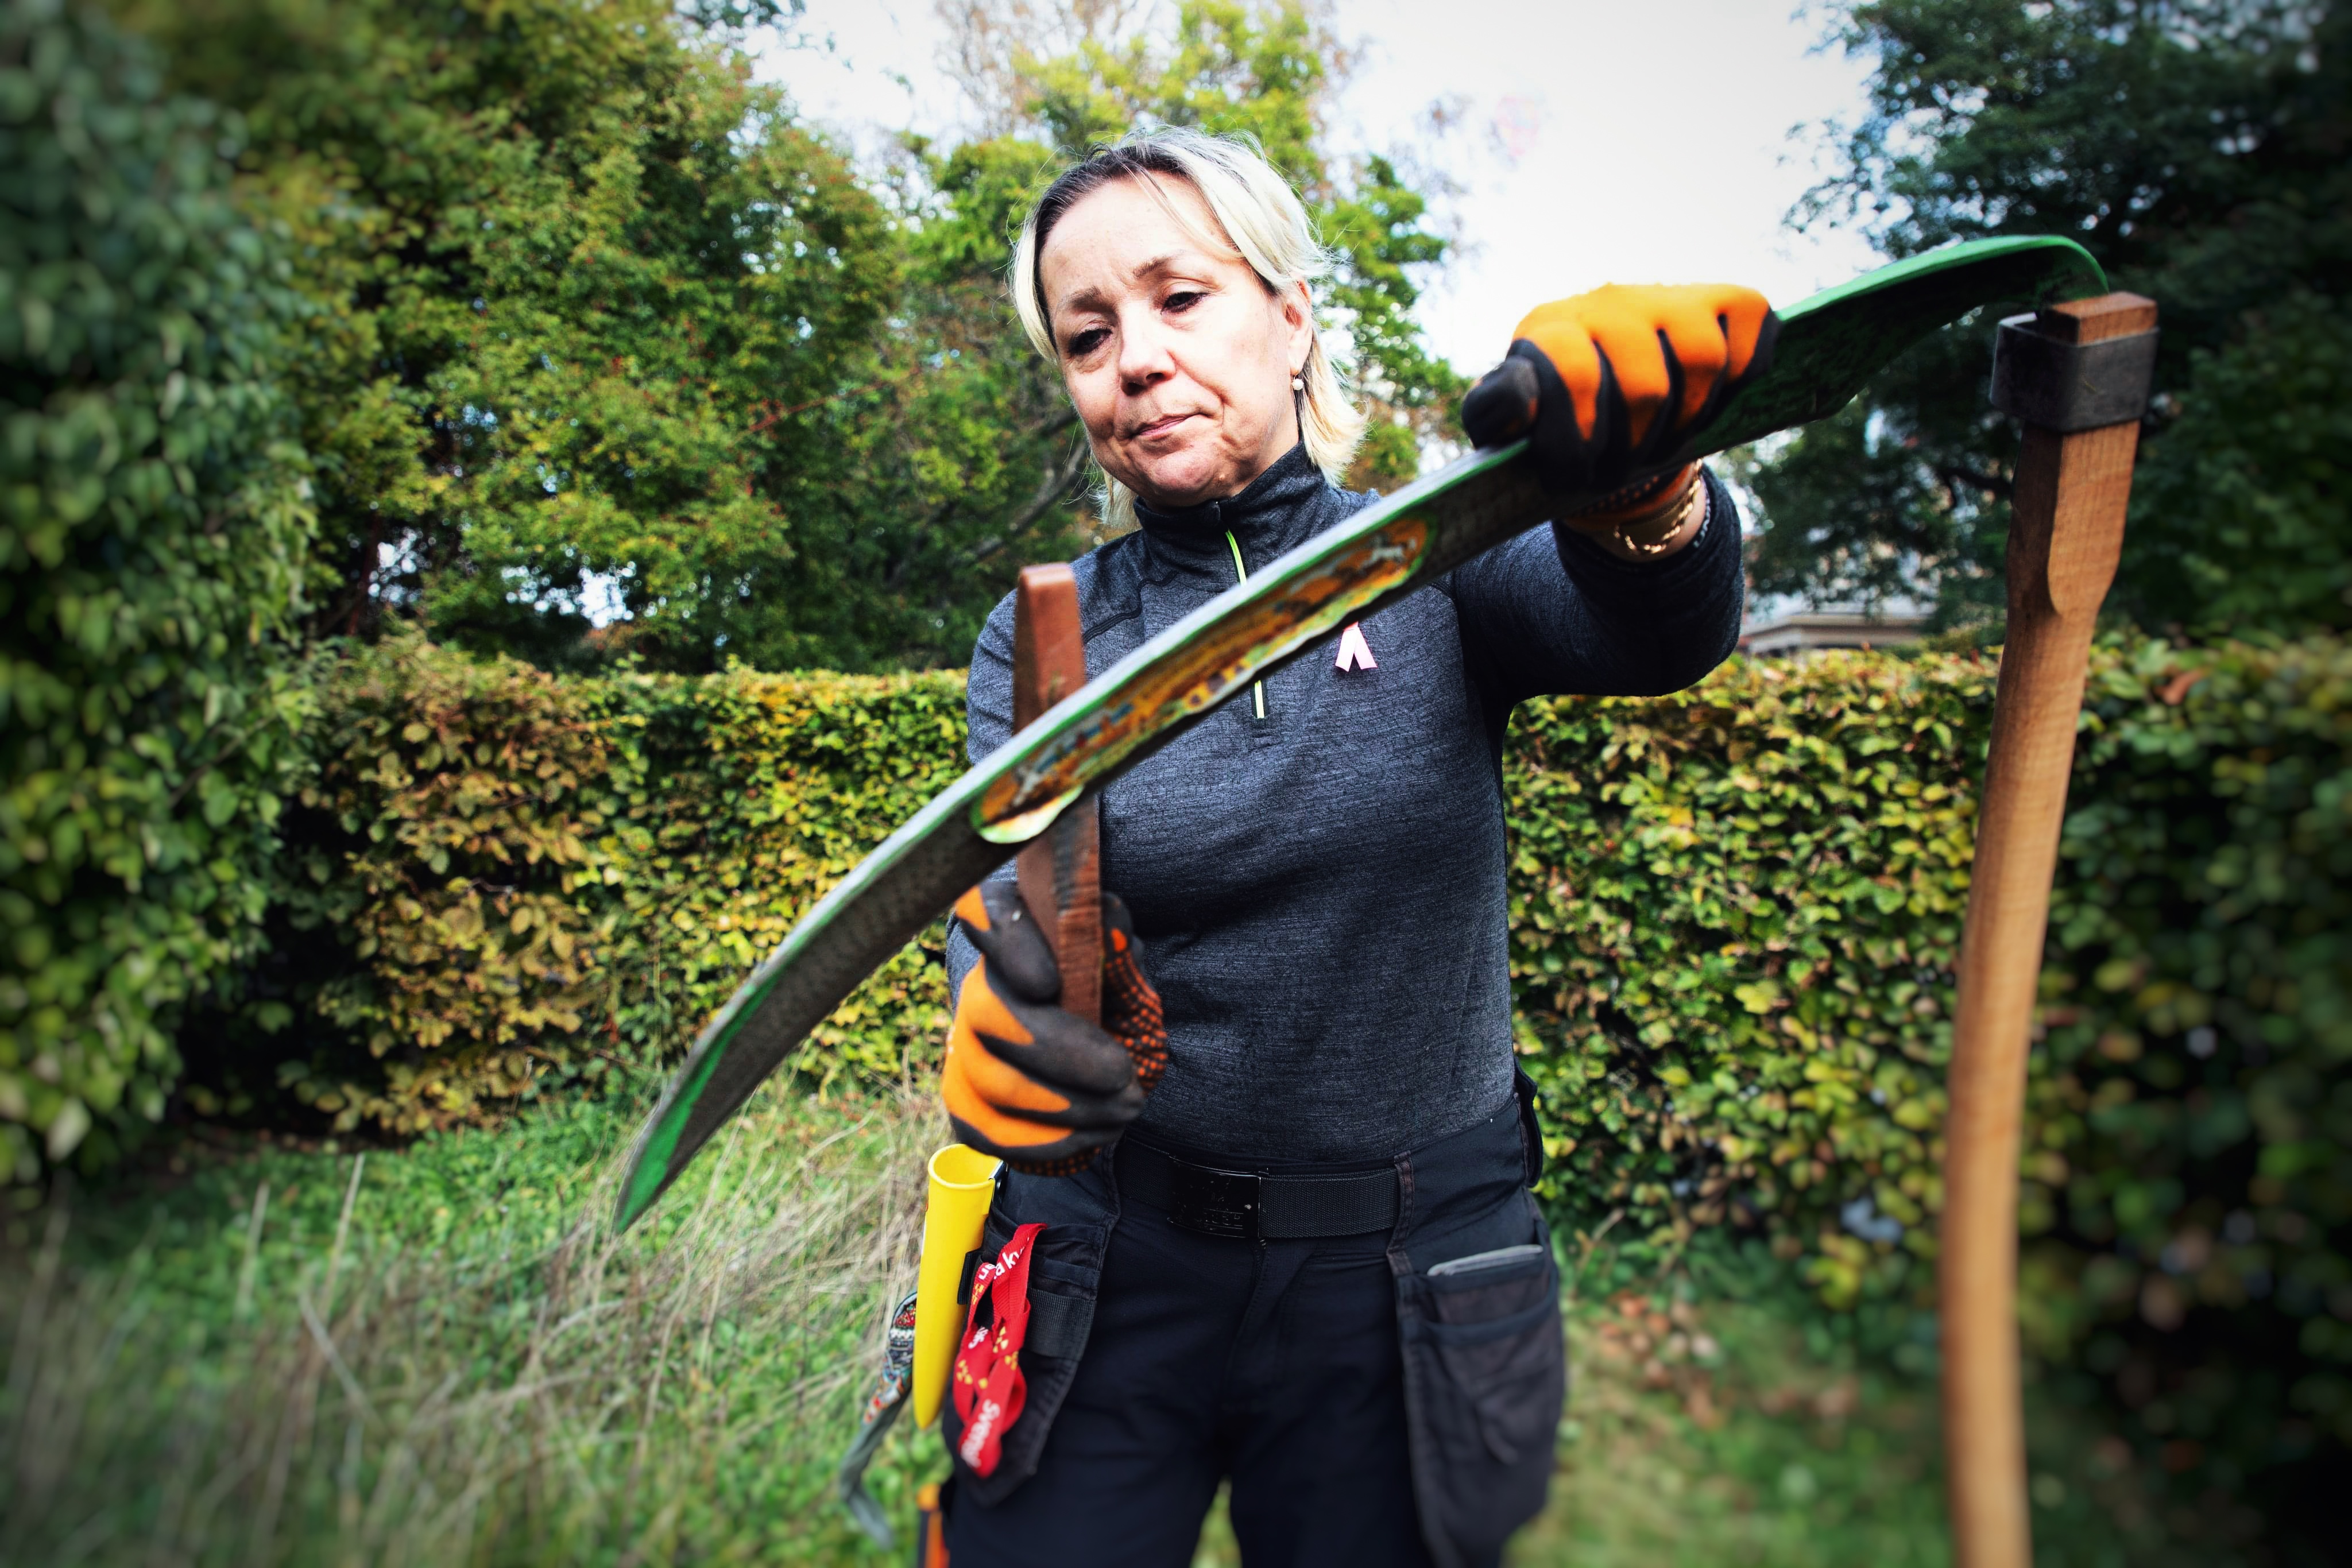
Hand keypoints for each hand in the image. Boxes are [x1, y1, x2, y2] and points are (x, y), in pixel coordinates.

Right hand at [943, 881, 1166, 1172]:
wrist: (1091, 1047)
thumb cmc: (1107, 994)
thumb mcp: (1121, 965)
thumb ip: (1115, 947)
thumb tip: (1109, 924)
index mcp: (1011, 929)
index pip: (986, 912)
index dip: (1007, 945)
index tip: (1047, 982)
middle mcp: (976, 984)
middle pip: (990, 1014)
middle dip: (1062, 1055)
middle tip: (1125, 1076)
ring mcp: (961, 1045)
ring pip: (992, 1082)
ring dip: (1068, 1106)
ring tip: (1126, 1107)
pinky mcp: (962, 1101)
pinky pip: (989, 1132)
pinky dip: (1048, 1142)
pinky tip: (1093, 1135)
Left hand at [1461, 282, 1776, 493]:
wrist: (1612, 392)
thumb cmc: (1560, 416)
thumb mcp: (1516, 421)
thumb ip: (1500, 413)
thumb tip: (1514, 409)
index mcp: (1548, 331)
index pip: (1571, 373)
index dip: (1577, 437)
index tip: (1573, 474)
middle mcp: (1607, 302)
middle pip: (1645, 384)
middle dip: (1635, 445)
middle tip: (1618, 468)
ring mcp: (1667, 297)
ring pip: (1703, 358)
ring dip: (1688, 418)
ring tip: (1663, 438)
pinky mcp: (1723, 298)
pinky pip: (1749, 325)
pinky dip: (1743, 370)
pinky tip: (1714, 396)